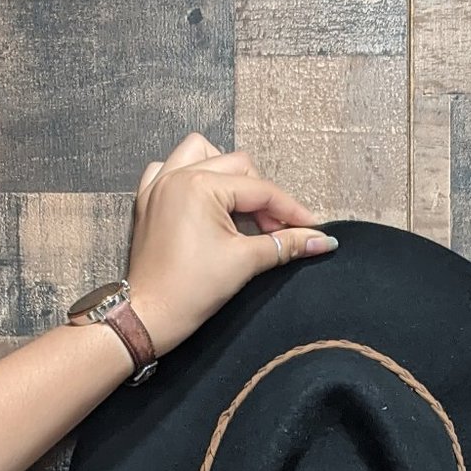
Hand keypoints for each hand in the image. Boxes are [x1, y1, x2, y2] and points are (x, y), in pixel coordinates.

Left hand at [125, 133, 337, 355]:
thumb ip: (285, 245)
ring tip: (240, 207)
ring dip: (227, 174)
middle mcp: (177, 175)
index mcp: (201, 185)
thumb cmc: (191, 291)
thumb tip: (322, 241)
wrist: (149, 317)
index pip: (260, 190)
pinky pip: (168, 168)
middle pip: (238, 167)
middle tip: (276, 231)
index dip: (290, 210)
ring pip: (202, 154)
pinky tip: (203, 200)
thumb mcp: (245, 262)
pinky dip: (189, 176)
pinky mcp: (147, 201)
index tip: (311, 228)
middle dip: (262, 198)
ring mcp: (158, 185)